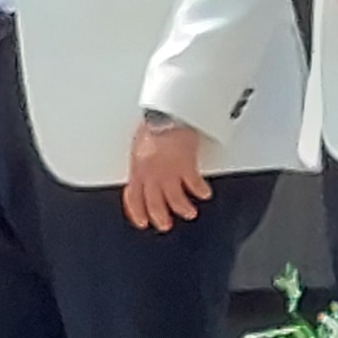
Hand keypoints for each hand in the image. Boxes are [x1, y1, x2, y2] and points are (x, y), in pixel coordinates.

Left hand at [122, 114, 213, 232]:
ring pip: (175, 200)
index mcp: (138, 168)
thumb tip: (144, 167)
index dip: (137, 213)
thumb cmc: (154, 121)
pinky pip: (194, 186)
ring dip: (183, 209)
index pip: (133, 198)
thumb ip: (142, 160)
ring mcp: (169, 172)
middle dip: (160, 218)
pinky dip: (200, 192)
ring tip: (189, 212)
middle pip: (154, 204)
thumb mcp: (140, 143)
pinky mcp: (186, 167)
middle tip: (165, 225)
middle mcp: (151, 174)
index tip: (142, 221)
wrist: (168, 112)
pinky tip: (204, 193)